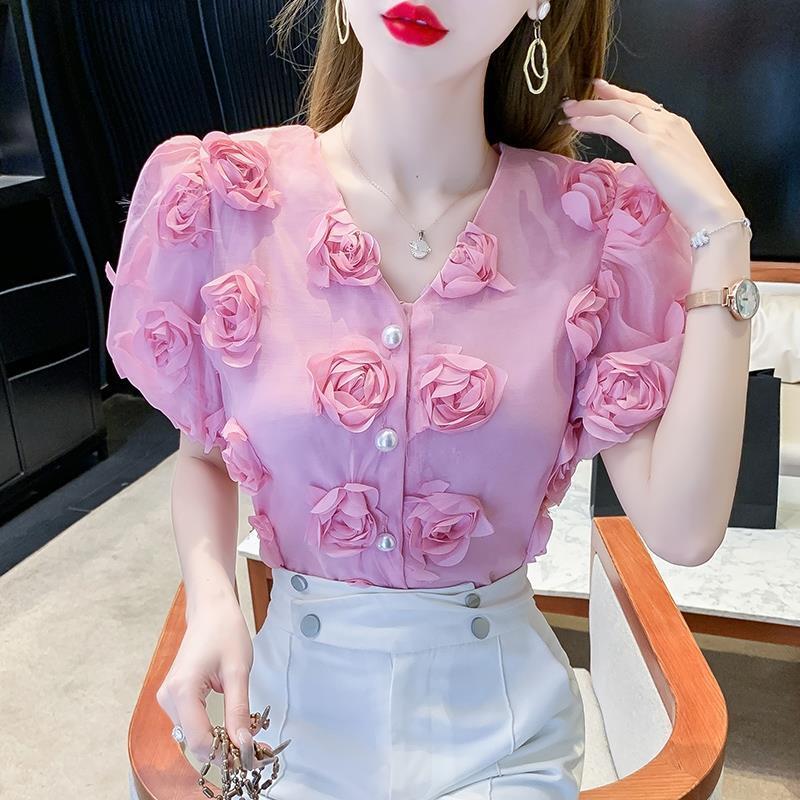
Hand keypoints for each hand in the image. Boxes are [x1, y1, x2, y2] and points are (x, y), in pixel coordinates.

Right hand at [155, 593, 268, 770]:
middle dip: (224, 749)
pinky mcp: (174, 696)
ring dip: (218, 740)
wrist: (211, 610)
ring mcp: (168, 698)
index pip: (199, 741)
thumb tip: (243, 744)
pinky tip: (229, 724)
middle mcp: (168, 697)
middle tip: (254, 745)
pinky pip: (191, 723)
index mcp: (182, 690)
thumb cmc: (224, 630)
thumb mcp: (238, 671)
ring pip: (192, 735)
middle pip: (194, 741)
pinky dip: (210, 728)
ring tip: (245, 732)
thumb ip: (238, 710)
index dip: (225, 753)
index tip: (251, 753)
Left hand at [559, 78, 744, 233]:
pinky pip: (613, 125)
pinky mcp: (647, 145)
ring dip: (589, 108)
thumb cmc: (696, 198)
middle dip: (600, 98)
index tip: (603, 93)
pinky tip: (576, 125)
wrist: (711, 207)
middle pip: (628, 102)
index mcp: (677, 127)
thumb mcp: (676, 169)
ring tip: (569, 110)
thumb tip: (646, 164)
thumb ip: (660, 159)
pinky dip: (592, 122)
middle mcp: (668, 122)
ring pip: (617, 109)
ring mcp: (658, 131)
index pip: (644, 105)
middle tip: (578, 98)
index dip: (621, 97)